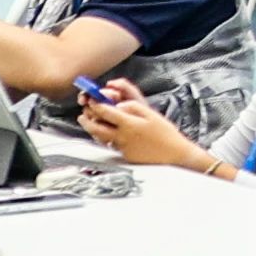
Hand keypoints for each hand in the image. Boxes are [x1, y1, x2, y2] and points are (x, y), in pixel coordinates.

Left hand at [67, 81, 212, 175]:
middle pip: (97, 128)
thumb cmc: (165, 134)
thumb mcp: (150, 114)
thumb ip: (133, 106)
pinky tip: (107, 134)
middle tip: (82, 115)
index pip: (106, 112)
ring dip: (92, 130)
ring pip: (101, 138)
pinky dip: (106, 138)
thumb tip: (119, 105)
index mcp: (129, 124)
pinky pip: (111, 145)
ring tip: (89, 124)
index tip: (93, 100)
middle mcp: (123, 136)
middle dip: (87, 120)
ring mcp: (123, 147)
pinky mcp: (125, 155)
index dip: (97, 104)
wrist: (173, 154)